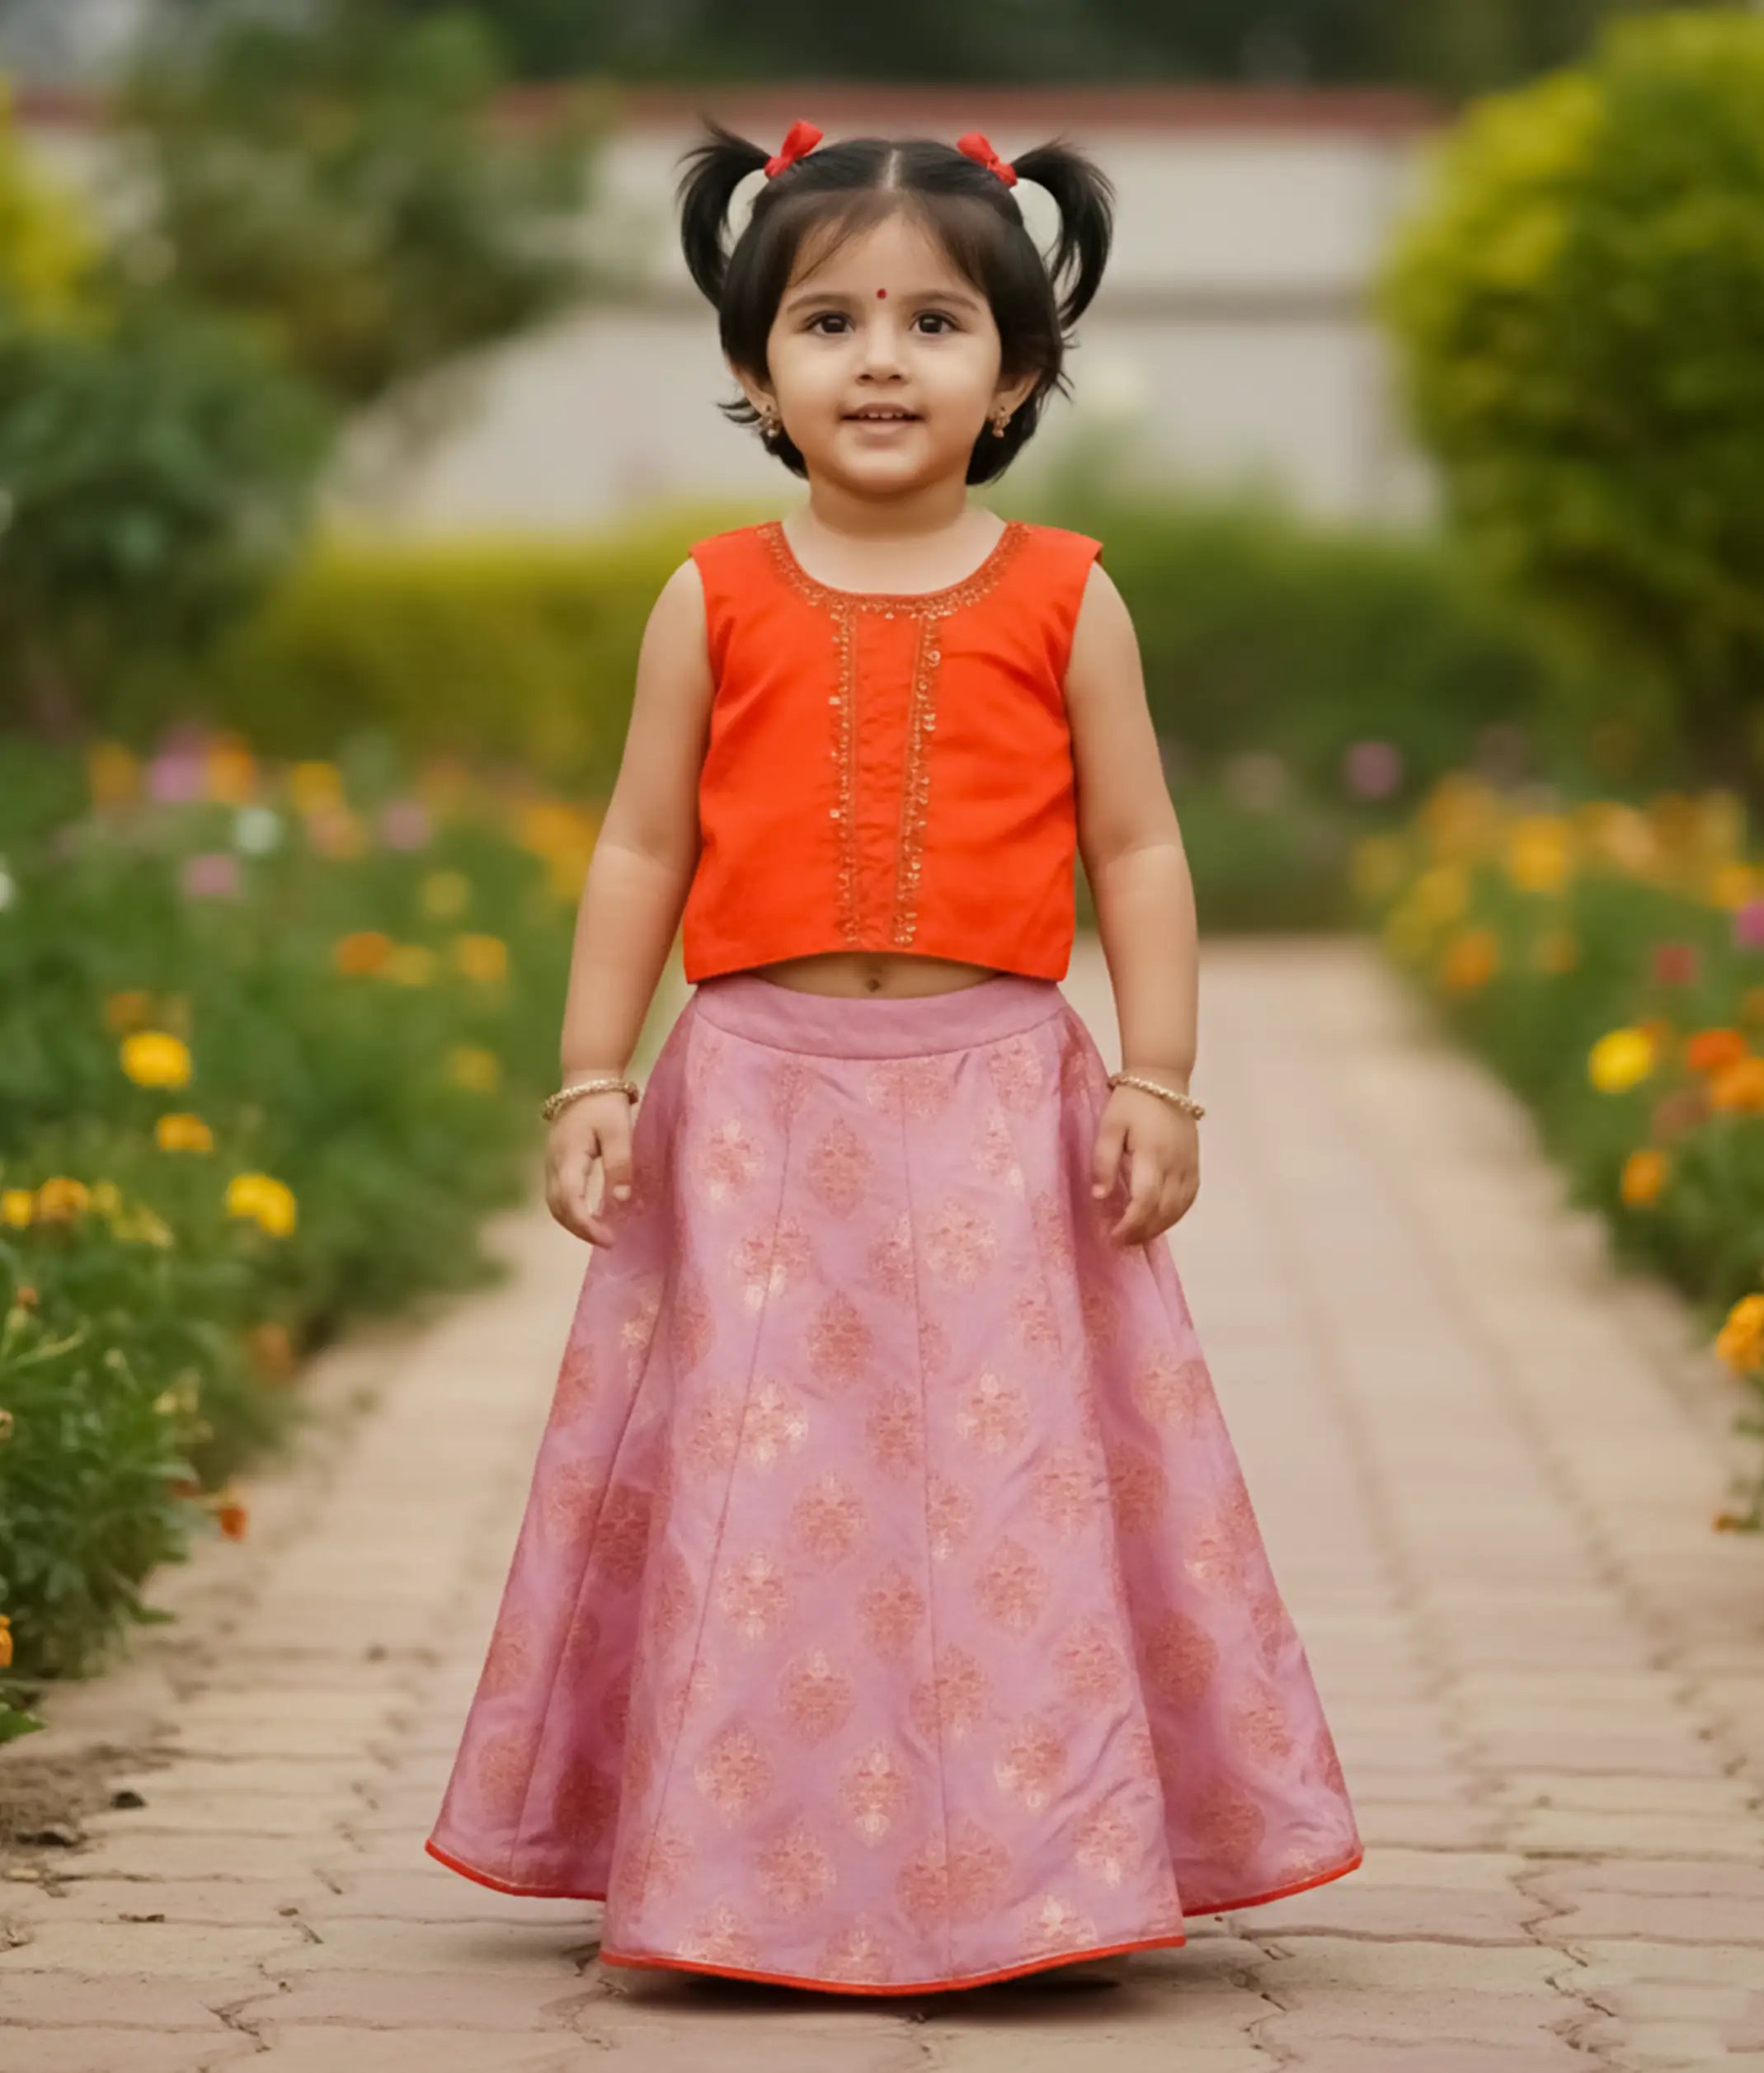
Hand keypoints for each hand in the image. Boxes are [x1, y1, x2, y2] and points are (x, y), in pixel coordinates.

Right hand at [544, 1089, 635, 1247]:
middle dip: (579, 1229)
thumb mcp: (619, 1131)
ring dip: (573, 1221)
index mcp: (568, 1155)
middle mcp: (553, 1161)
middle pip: (557, 1207)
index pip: (570, 1200)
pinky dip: (570, 1209)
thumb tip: (620, 1200)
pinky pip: (557, 1192)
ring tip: (600, 1232)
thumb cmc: (605, 1103)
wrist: (587, 1078)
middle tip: (607, 1241)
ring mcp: (551, 1161)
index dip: (586, 1225)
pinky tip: (590, 1214)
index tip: (608, 1239)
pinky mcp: (555, 1159)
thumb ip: (619, 1164)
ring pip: (554, 1202)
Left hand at [1090, 1083, 1198, 1244]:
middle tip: (1121, 1241)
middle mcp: (1175, 1164)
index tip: (1113, 1236)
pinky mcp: (1195, 1164)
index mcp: (1152, 1155)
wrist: (1163, 1079)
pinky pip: (1190, 1198)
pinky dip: (1176, 1215)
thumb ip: (1104, 1161)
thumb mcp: (1108, 1127)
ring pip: (1179, 1208)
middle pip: (1164, 1210)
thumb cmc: (1130, 1103)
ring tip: (1138, 1237)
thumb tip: (1100, 1196)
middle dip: (1143, 1232)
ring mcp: (1189, 1165)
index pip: (1145, 1200)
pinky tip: (1161, 1221)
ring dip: (1159, 1227)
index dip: (1131, 1224)